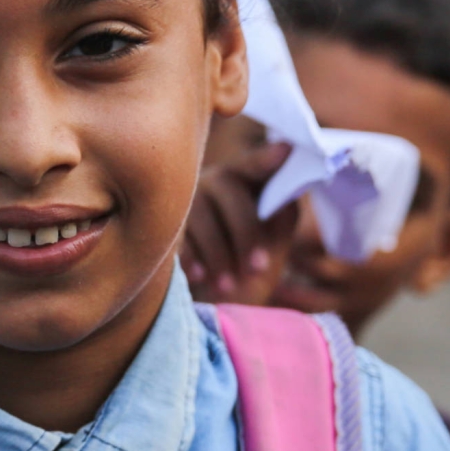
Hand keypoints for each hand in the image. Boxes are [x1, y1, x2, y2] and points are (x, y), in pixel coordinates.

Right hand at [181, 138, 297, 304]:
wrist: (214, 299)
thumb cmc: (249, 266)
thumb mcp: (274, 245)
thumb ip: (281, 219)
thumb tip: (285, 196)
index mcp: (248, 180)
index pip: (257, 164)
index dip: (267, 158)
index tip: (285, 151)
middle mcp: (215, 180)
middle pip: (229, 189)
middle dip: (246, 232)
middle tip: (258, 269)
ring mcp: (187, 199)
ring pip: (200, 214)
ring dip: (218, 253)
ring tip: (229, 286)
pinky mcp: (164, 223)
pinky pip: (176, 233)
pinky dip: (191, 257)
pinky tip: (200, 278)